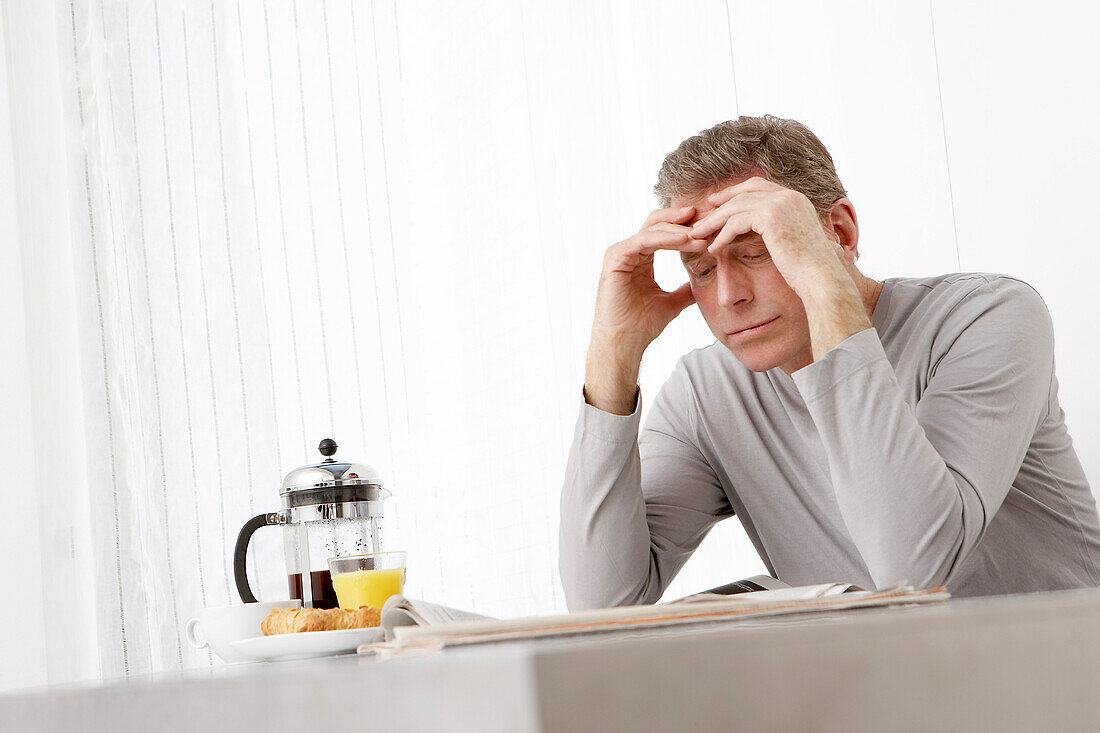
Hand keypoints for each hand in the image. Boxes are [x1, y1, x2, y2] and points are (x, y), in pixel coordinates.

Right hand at [591, 206, 703, 355]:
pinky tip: (686, 239)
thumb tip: (705, 284)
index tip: (713, 228)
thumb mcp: (672, 302)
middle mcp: (629, 251)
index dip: (689, 228)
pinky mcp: (616, 258)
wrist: (624, 342)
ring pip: (653, 228)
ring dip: (680, 230)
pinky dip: (666, 238)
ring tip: (702, 233)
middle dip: (685, 220)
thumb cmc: (641, 325)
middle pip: (658, 222)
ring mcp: (621, 253)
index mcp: (641, 258)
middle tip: (710, 219)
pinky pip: (644, 240)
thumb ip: (686, 289)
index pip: (666, 232)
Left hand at [689, 177, 848, 300]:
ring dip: (714, 221)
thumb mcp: (794, 243)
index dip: (735, 193)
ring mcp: (781, 204)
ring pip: (736, 207)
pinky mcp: (770, 217)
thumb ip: (780, 231)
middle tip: (702, 213)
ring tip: (698, 234)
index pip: (758, 186)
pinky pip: (735, 222)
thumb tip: (768, 235)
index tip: (718, 202)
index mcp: (796, 199)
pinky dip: (721, 235)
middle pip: (744, 192)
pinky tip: (712, 248)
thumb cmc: (810, 270)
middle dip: (721, 202)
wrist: (822, 278)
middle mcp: (789, 196)